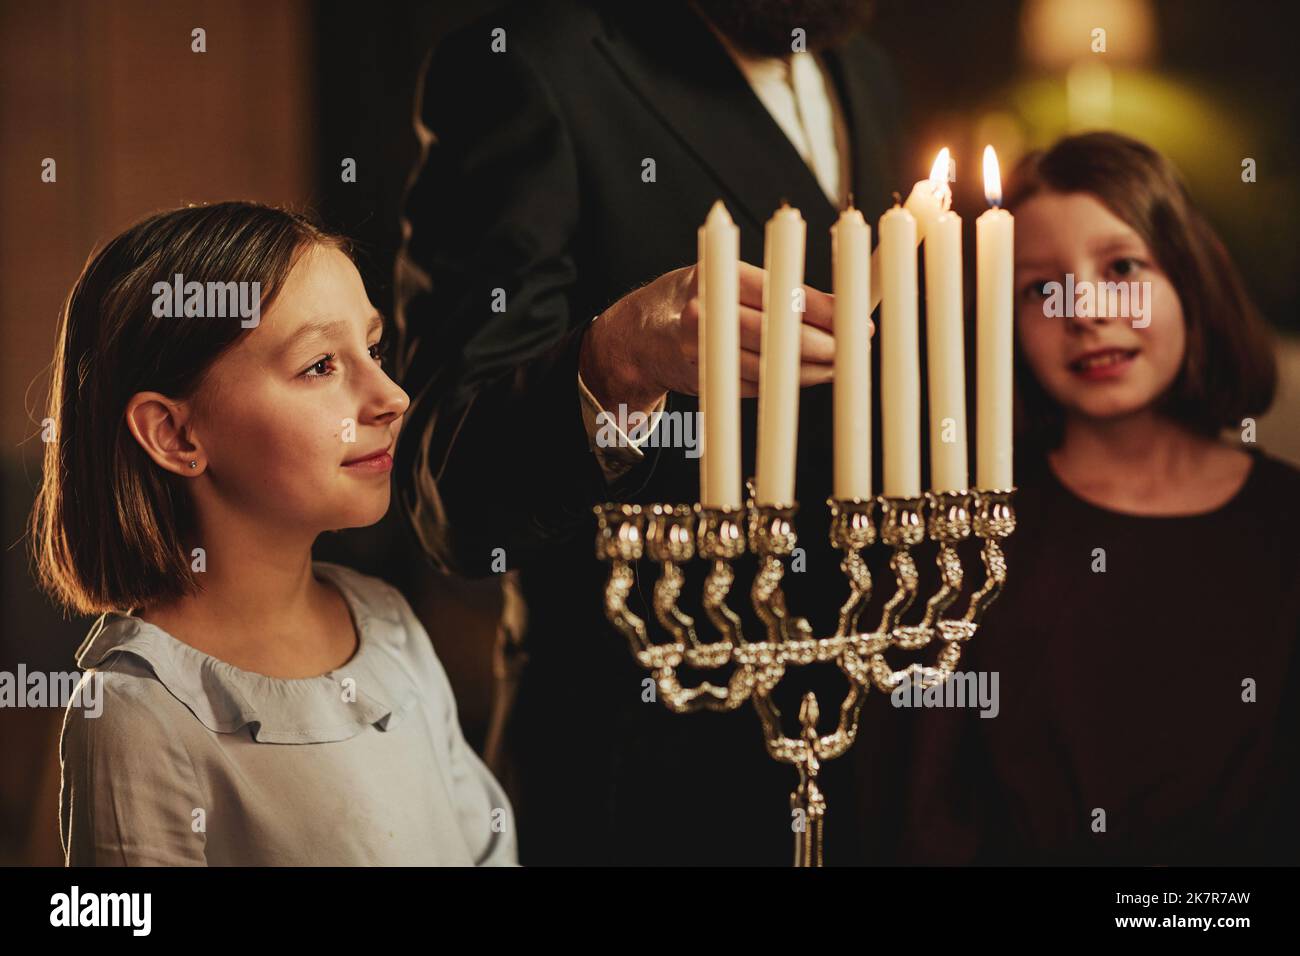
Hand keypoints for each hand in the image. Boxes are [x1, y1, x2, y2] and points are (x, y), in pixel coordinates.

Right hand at [580, 261, 869, 410]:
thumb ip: (775, 289)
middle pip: (776, 335)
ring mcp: (701, 352)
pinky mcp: (703, 382)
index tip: (856, 319)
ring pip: (768, 368)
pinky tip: (802, 377)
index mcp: (717, 278)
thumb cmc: (692, 298)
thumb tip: (840, 308)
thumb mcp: (727, 279)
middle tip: (853, 349)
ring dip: (808, 372)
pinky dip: (781, 384)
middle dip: (822, 346)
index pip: (780, 294)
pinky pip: (753, 387)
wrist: (637, 337)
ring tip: (836, 367)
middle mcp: (704, 314)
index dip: (824, 310)